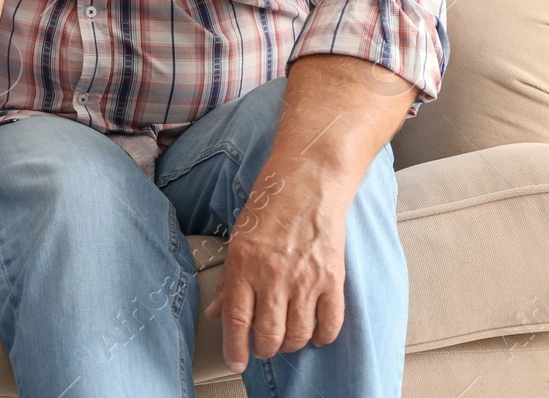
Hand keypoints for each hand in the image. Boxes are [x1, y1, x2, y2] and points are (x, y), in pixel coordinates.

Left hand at [206, 169, 347, 372]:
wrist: (306, 186)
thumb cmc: (268, 210)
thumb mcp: (238, 242)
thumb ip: (230, 282)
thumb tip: (216, 314)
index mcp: (244, 266)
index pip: (236, 321)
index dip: (235, 349)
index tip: (236, 362)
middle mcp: (273, 276)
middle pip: (268, 334)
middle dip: (263, 350)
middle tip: (262, 348)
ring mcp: (304, 279)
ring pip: (298, 334)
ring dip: (291, 345)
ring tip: (286, 339)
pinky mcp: (332, 279)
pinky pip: (330, 323)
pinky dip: (322, 337)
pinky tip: (315, 334)